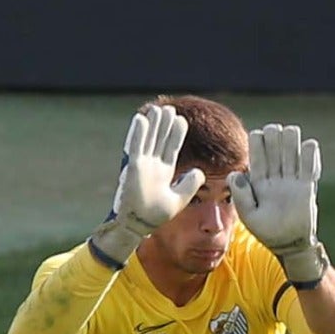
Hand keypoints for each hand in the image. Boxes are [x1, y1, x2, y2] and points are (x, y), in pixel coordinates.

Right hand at [88, 103, 205, 266]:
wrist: (139, 224)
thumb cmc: (157, 215)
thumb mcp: (179, 200)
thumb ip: (190, 185)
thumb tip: (200, 172)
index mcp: (164, 172)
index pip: (171, 148)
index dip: (176, 134)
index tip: (181, 120)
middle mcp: (152, 166)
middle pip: (160, 140)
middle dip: (165, 125)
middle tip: (169, 108)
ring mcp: (142, 165)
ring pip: (148, 139)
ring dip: (153, 124)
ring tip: (158, 109)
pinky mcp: (133, 167)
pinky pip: (135, 146)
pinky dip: (138, 133)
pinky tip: (141, 119)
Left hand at [229, 124, 328, 286]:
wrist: (290, 244)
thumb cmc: (267, 232)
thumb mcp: (249, 217)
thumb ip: (241, 196)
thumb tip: (234, 174)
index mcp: (258, 180)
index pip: (256, 151)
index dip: (257, 140)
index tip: (259, 137)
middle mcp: (274, 175)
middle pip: (274, 144)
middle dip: (274, 134)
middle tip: (276, 135)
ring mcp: (291, 179)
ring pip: (291, 148)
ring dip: (291, 139)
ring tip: (291, 138)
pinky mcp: (307, 185)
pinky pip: (309, 164)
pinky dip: (310, 152)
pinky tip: (307, 147)